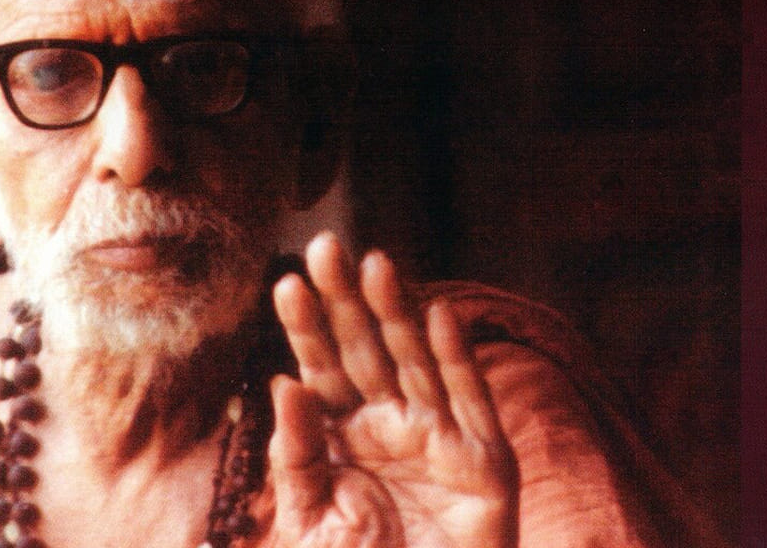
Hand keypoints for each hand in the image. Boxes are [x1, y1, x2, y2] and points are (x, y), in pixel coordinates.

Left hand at [265, 233, 516, 547]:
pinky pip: (469, 402)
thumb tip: (282, 382)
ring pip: (414, 362)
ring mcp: (439, 437)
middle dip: (346, 300)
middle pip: (365, 351)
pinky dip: (456, 360)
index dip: (306, 327)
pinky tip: (438, 315)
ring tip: (375, 264)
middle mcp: (390, 424)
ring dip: (397, 312)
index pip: (320, 369)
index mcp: (343, 435)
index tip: (285, 283)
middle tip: (326, 246)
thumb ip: (297, 455)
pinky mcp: (484, 462)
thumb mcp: (310, 519)